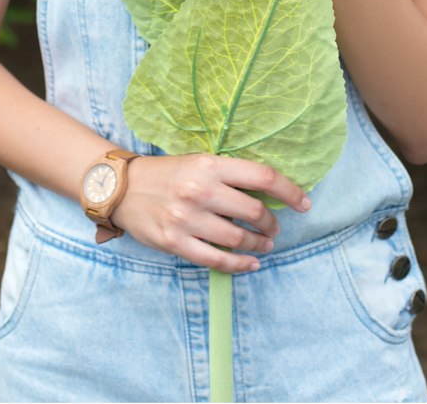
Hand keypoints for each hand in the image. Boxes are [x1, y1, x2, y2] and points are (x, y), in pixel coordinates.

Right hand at [113, 153, 310, 272]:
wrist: (122, 187)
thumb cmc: (168, 173)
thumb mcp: (199, 162)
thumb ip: (230, 175)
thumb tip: (268, 193)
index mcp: (210, 165)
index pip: (262, 176)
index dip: (289, 191)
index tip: (303, 203)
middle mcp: (200, 190)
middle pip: (253, 211)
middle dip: (271, 223)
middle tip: (273, 228)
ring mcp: (187, 218)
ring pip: (238, 238)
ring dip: (258, 244)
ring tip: (264, 244)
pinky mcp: (176, 242)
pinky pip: (217, 260)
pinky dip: (240, 265)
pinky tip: (250, 263)